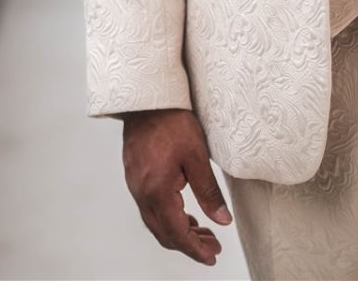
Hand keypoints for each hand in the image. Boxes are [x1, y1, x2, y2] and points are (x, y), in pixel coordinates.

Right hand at [120, 107, 230, 264]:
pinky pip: (149, 208)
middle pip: (163, 233)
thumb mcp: (197, 156)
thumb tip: (222, 220)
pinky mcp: (134, 177)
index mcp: (157, 190)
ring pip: (155, 222)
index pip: (177, 232)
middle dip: (188, 244)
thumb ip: (209, 191)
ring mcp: (135, 185)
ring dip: (177, 232)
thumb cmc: (172, 122)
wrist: (146, 99)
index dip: (195, 249)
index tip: (212, 256)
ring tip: (202, 231)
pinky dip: (167, 218)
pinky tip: (184, 213)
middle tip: (212, 246)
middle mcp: (141, 192)